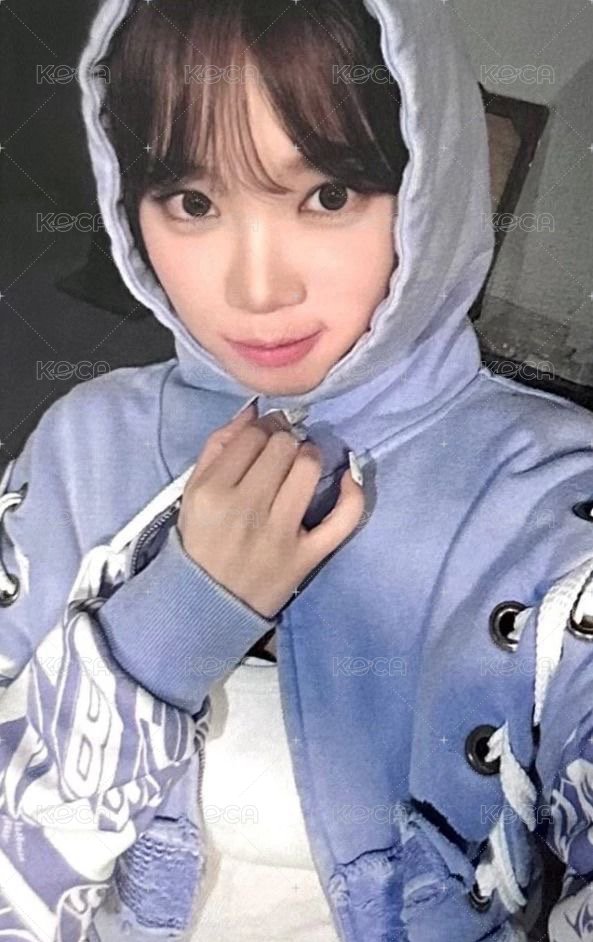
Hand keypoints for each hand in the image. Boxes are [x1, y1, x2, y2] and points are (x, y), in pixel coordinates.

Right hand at [176, 403, 364, 618]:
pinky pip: (342, 518)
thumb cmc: (200, 543)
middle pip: (283, 447)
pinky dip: (352, 493)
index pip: (252, 436)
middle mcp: (247, 508)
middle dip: (285, 441)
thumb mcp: (192, 494)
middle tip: (282, 452)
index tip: (265, 437)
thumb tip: (253, 410)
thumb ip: (217, 448)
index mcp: (212, 491)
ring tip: (302, 464)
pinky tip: (346, 477)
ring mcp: (280, 533)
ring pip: (309, 468)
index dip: (263, 428)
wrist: (206, 605)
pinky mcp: (307, 556)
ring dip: (310, 456)